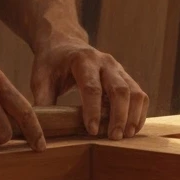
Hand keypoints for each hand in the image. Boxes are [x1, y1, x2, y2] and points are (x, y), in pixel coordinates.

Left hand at [30, 41, 148, 138]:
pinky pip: (139, 94)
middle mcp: (105, 62)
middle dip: (119, 115)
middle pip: (120, 89)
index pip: (92, 87)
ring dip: (133, 115)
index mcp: (82, 60)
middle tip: (113, 137)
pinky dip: (138, 112)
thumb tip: (44, 127)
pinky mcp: (124, 76)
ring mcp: (117, 68)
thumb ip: (43, 99)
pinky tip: (131, 128)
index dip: (93, 110)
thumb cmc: (52, 62)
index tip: (92, 131)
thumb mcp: (40, 76)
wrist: (64, 42)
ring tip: (126, 135)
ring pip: (134, 91)